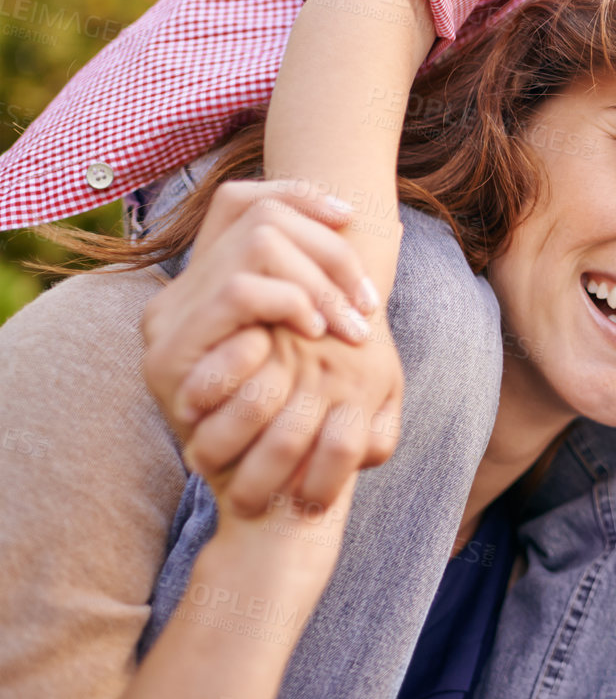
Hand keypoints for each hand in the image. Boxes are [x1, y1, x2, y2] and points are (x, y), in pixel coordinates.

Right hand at [140, 180, 402, 514]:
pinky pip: (234, 295)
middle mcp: (179, 298)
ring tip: (345, 323)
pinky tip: (316, 331)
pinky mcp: (168, 359)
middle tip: (366, 299)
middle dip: (325, 247)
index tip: (351, 216)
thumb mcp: (329, 353)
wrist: (270, 505)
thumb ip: (322, 296)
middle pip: (256, 216)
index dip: (296, 193)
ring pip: (253, 246)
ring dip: (314, 277)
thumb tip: (357, 223)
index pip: (240, 199)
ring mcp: (167, 325)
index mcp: (208, 288)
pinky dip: (286, 302)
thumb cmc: (311, 426)